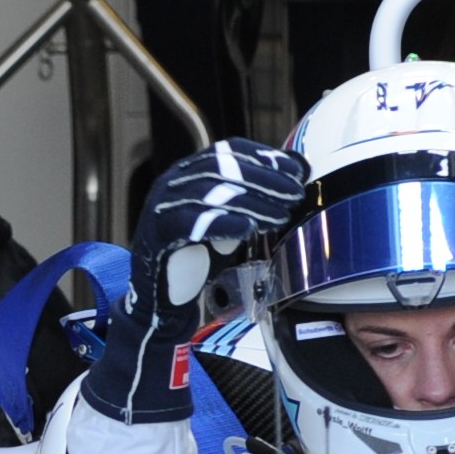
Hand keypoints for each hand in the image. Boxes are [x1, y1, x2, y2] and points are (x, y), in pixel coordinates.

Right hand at [86, 139, 313, 423]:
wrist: (163, 302)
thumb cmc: (198, 259)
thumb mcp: (231, 222)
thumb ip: (254, 201)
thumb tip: (295, 179)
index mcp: (189, 172)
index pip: (229, 151)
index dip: (264, 157)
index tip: (296, 170)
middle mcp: (172, 183)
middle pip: (222, 166)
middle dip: (264, 179)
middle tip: (293, 194)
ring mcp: (162, 206)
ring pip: (210, 192)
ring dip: (251, 202)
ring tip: (279, 215)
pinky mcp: (158, 234)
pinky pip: (192, 222)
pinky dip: (223, 223)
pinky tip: (247, 229)